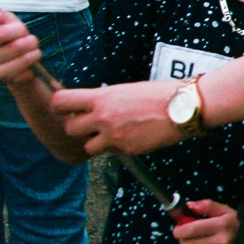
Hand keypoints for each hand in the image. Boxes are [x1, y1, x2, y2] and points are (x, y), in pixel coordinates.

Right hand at [0, 1, 46, 84]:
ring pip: (15, 47)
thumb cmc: (11, 37)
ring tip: (32, 44)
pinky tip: (30, 57)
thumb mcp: (5, 20)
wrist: (21, 64)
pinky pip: (22, 62)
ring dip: (31, 43)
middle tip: (25, 32)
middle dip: (20, 29)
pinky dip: (33, 57)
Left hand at [50, 79, 181, 155]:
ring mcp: (114, 136)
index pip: (61, 102)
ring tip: (112, 133)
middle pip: (70, 128)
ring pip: (88, 146)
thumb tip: (90, 107)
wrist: (184, 108)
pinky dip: (116, 148)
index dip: (58, 106)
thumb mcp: (125, 90)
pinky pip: (110, 153)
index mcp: (102, 98)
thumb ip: (104, 100)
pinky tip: (131, 137)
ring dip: (96, 142)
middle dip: (78, 127)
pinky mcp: (126, 150)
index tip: (63, 108)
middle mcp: (103, 117)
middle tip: (90, 123)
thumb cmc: (160, 94)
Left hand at [172, 200, 237, 243]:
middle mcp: (222, 242)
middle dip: (185, 239)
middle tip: (191, 236)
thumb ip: (207, 206)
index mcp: (222, 224)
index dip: (179, 230)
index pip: (190, 230)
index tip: (178, 229)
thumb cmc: (240, 226)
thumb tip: (188, 205)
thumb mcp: (227, 211)